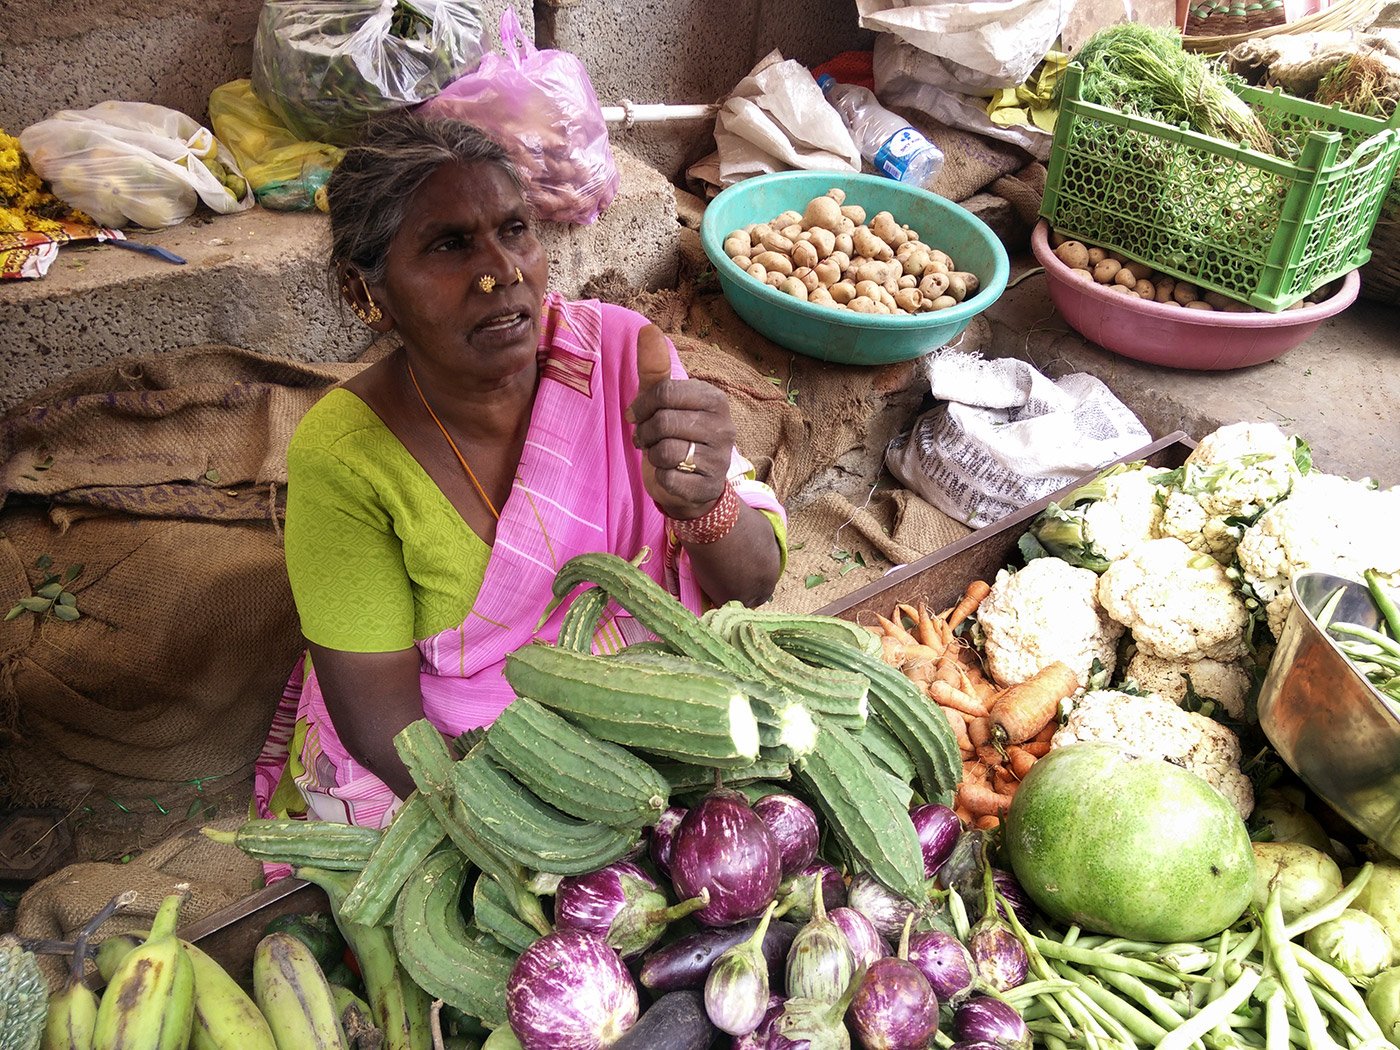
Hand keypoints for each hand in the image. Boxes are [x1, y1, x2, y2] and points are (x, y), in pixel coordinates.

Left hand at [626, 324, 734, 519]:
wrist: (695, 486)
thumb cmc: (676, 435)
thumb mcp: (663, 401)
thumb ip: (655, 367)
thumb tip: (648, 328)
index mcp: (714, 399)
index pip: (665, 392)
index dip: (642, 405)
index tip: (636, 415)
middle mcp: (723, 427)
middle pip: (662, 422)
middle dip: (645, 433)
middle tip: (646, 439)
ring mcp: (719, 459)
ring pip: (664, 451)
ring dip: (652, 455)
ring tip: (659, 455)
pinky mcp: (708, 486)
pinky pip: (668, 478)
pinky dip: (661, 477)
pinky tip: (671, 474)